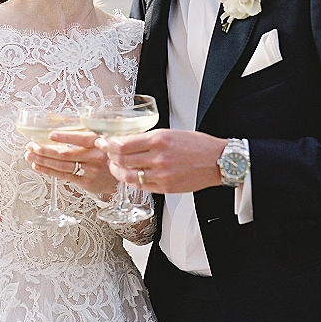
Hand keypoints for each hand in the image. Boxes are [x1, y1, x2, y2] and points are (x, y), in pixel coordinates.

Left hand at [25, 130, 116, 198]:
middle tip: (31, 145)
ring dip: (43, 160)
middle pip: (66, 154)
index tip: (50, 135)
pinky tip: (38, 166)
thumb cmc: (107, 152)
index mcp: (100, 142)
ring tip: (30, 155)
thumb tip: (57, 117)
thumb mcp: (101, 136)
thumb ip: (83, 128)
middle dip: (45, 150)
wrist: (120, 174)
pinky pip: (64, 176)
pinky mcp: (86, 182)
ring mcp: (90, 171)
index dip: (66, 137)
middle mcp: (96, 157)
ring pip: (62, 166)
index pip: (81, 138)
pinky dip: (48, 171)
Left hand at [95, 129, 226, 192]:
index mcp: (159, 140)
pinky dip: (132, 181)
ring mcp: (162, 175)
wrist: (218, 161)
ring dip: (118, 171)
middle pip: (122, 161)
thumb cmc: (197, 145)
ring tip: (116, 166)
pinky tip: (130, 175)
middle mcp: (159, 158)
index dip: (108, 144)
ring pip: (128, 176)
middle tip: (107, 154)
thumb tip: (126, 139)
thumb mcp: (170, 133)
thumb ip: (148, 138)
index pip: (123, 144)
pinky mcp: (165, 188)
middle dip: (110, 157)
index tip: (102, 142)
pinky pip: (141, 186)